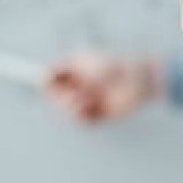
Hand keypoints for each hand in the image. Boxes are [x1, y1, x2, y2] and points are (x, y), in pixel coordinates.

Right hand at [44, 51, 161, 122]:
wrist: (139, 82)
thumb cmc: (114, 66)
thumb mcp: (85, 62)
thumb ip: (62, 68)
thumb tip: (43, 75)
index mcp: (76, 70)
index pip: (52, 77)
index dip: (46, 82)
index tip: (44, 83)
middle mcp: (80, 86)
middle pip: (56, 96)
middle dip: (59, 98)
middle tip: (69, 95)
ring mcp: (89, 100)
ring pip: (67, 110)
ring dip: (70, 107)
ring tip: (83, 100)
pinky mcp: (98, 114)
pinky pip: (81, 120)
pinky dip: (81, 116)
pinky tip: (89, 107)